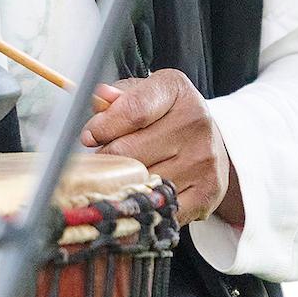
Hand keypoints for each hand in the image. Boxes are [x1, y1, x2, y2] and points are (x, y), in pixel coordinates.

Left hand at [80, 67, 242, 228]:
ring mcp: (203, 159)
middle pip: (130, 151)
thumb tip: (99, 99)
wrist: (209, 142)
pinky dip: (143, 204)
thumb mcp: (141, 96)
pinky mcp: (206, 192)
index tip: (88, 137)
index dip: (103, 128)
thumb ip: (116, 99)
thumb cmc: (164, 117)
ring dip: (123, 182)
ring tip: (124, 174)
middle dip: (108, 157)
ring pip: (140, 181)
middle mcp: (196, 122)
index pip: (133, 111)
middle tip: (106, 158)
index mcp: (176, 90)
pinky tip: (141, 193)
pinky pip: (157, 206)